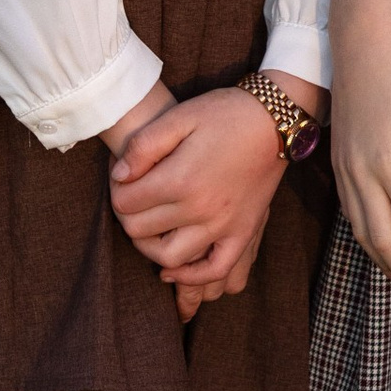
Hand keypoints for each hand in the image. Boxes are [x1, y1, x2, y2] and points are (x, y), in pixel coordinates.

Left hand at [107, 80, 297, 320]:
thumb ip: (144, 146)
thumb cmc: (223, 114)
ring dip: (150, 248)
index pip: (126, 203)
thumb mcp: (180, 116)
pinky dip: (192, 276)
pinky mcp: (243, 233)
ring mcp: (223, 225)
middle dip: (127, 216)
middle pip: (142, 231)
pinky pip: (215, 270)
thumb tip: (118, 176)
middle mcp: (200, 209)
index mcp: (180, 178)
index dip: (117, 191)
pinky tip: (174, 269)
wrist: (273, 120)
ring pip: (171, 258)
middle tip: (130, 200)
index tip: (121, 178)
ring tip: (147, 229)